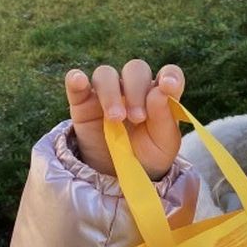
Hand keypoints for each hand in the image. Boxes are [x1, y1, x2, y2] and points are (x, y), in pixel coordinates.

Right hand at [64, 60, 184, 179]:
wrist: (119, 177)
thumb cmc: (147, 156)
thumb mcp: (163, 145)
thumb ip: (165, 119)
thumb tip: (160, 92)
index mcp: (158, 96)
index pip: (168, 74)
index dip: (170, 75)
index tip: (169, 86)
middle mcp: (133, 88)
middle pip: (135, 69)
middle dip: (137, 91)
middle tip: (137, 118)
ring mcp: (107, 93)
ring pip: (106, 74)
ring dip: (111, 93)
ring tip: (115, 119)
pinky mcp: (83, 103)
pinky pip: (76, 84)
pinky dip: (76, 80)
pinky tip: (78, 81)